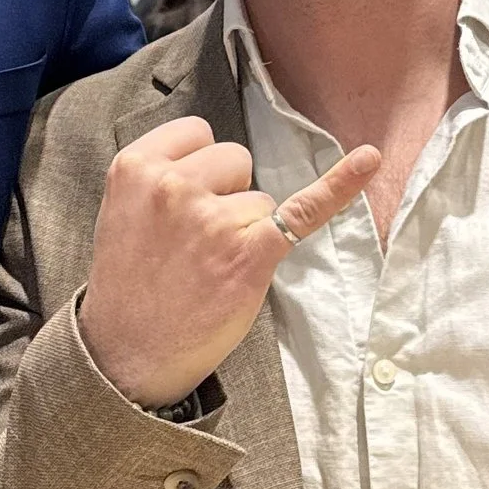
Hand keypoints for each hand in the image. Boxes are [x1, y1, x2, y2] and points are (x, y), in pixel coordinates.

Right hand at [78, 113, 379, 409]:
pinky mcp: (250, 253)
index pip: (197, 133)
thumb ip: (158, 179)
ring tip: (209, 268)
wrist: (127, 356)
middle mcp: (173, 185)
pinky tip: (369, 161)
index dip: (201, 166)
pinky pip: (303, 210)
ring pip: (260, 199)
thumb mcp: (118, 213)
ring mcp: (213, 218)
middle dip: (227, 194)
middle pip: (235, 158)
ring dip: (246, 231)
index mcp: (135, 168)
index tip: (186, 199)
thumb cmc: (129, 286)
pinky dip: (339, 186)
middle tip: (195, 243)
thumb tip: (219, 165)